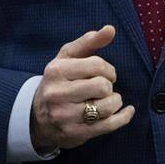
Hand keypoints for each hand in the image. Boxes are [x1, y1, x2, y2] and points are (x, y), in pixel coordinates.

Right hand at [30, 25, 134, 150]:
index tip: (106, 73)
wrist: (37, 116)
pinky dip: (123, 117)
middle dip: (109, 86)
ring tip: (109, 100)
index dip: (108, 69)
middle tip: (104, 88)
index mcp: (56, 71)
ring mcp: (65, 116)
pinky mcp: (74, 134)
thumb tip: (111, 29)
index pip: (97, 65)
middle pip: (102, 86)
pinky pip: (107, 126)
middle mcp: (58, 94)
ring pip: (106, 107)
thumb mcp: (68, 57)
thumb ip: (89, 42)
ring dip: (115, 102)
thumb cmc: (59, 81)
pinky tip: (127, 112)